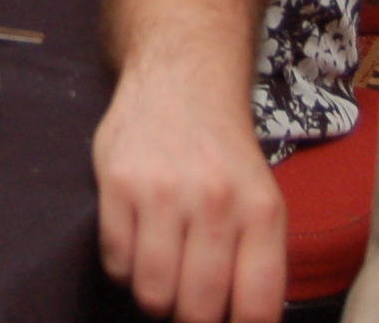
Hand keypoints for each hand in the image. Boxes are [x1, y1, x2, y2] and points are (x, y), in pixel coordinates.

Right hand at [93, 67, 287, 322]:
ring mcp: (165, 192)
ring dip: (154, 297)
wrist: (180, 80)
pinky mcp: (119, 183)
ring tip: (160, 274)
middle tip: (186, 302)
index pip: (256, 308)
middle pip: (198, 309)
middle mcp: (217, 202)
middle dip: (189, 317)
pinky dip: (124, 268)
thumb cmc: (222, 153)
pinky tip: (136, 243)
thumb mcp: (260, 199)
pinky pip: (116, 262)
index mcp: (261, 212)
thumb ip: (256, 260)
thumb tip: (242, 322)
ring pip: (152, 292)